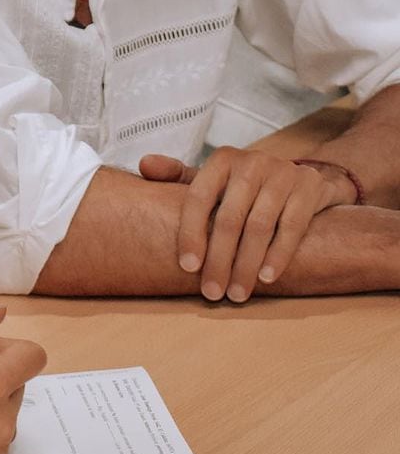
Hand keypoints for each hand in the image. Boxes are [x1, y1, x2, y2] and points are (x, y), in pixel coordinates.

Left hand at [140, 147, 355, 301]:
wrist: (304, 180)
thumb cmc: (245, 188)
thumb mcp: (213, 180)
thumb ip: (177, 176)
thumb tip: (144, 165)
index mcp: (222, 160)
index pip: (198, 197)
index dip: (191, 233)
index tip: (187, 267)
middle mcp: (252, 162)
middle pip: (229, 218)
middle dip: (219, 260)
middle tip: (212, 293)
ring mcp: (283, 172)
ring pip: (260, 226)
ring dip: (246, 265)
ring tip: (237, 293)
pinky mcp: (309, 187)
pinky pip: (292, 226)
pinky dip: (278, 255)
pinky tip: (266, 278)